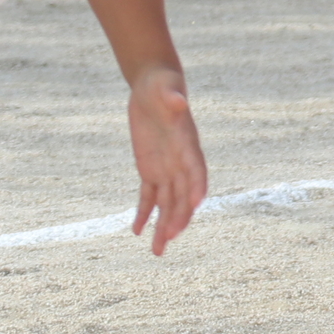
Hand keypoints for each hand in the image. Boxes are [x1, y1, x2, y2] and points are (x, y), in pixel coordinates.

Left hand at [127, 69, 207, 255]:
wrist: (154, 84)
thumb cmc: (163, 83)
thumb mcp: (167, 87)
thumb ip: (173, 97)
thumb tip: (178, 101)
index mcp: (188, 143)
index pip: (196, 170)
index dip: (196, 188)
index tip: (193, 207)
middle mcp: (180, 160)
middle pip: (182, 194)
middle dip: (177, 217)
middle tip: (169, 239)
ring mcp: (166, 167)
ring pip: (166, 202)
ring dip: (163, 225)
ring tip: (157, 250)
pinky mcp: (150, 168)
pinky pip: (148, 196)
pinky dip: (144, 213)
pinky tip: (137, 231)